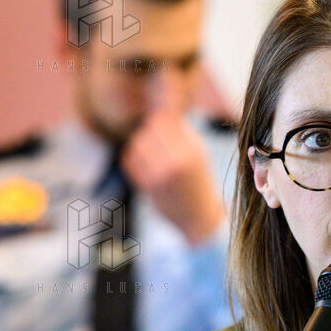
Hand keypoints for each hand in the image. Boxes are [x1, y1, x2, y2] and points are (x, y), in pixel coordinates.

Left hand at [121, 110, 224, 243]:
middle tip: (153, 147)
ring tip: (149, 158)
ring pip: (138, 143)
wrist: (200, 217)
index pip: (164, 120)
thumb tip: (157, 113)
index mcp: (193, 148)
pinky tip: (144, 170)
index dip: (158, 123)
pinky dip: (132, 162)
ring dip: (139, 148)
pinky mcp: (150, 185)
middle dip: (148, 135)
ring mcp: (164, 172)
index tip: (159, 132)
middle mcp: (179, 158)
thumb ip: (181, 133)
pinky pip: (130, 161)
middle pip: (149, 129)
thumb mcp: (198, 153)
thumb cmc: (197, 182)